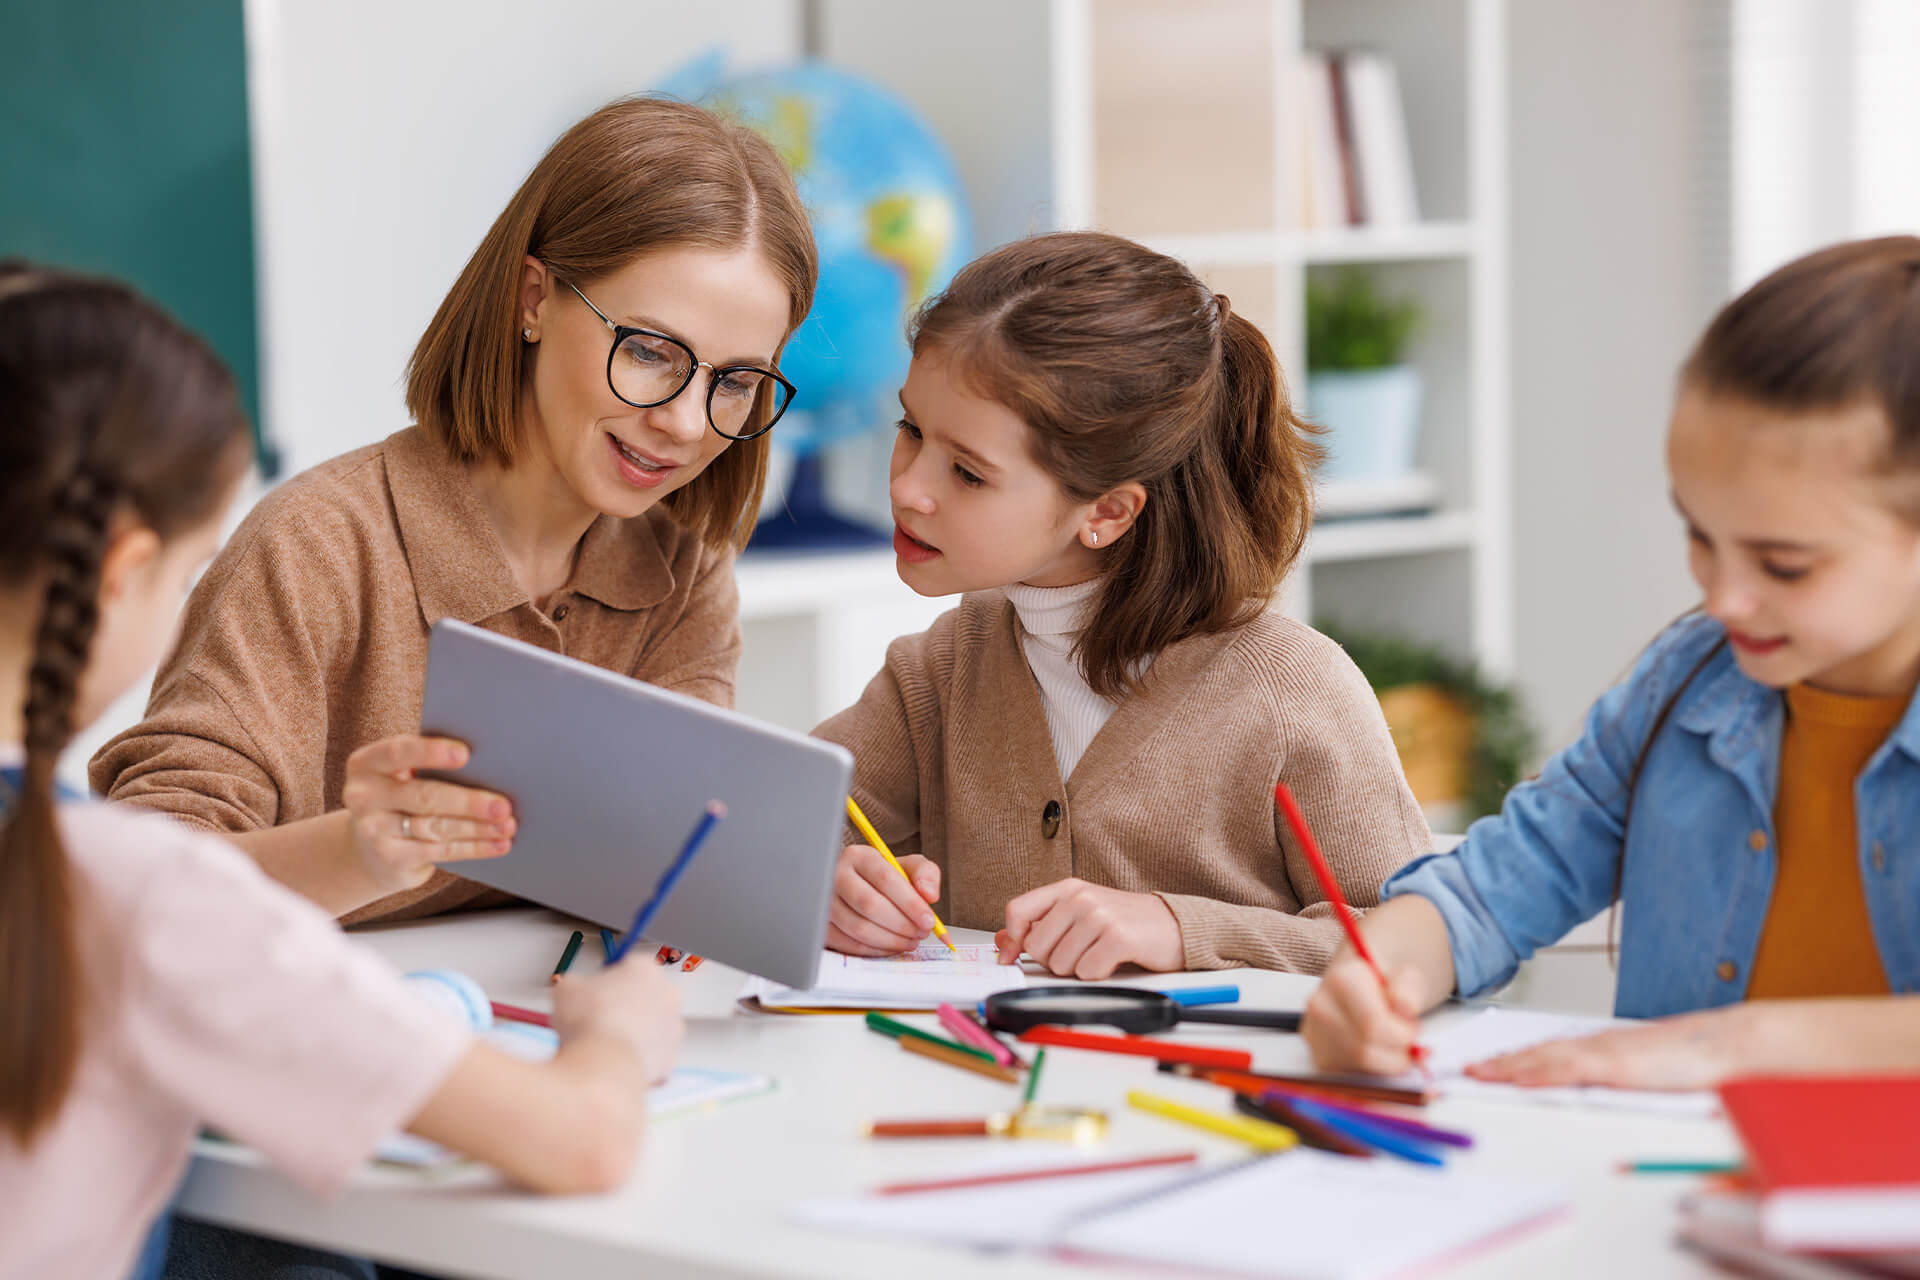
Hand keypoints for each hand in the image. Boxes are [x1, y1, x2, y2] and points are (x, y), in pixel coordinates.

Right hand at [340, 734, 515, 894]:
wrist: (370, 848)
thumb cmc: (401, 798)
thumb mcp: (402, 776)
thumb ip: (430, 765)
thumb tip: (490, 762)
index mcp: (367, 763)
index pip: (398, 752)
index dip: (431, 752)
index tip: (466, 754)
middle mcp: (363, 796)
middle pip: (424, 796)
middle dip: (469, 801)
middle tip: (503, 805)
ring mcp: (373, 830)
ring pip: (436, 826)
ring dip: (478, 827)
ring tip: (508, 825)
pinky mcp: (390, 858)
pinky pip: (439, 851)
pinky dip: (474, 847)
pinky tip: (498, 844)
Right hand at [551, 957, 683, 1084]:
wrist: (604, 1064)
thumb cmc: (591, 1024)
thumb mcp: (566, 989)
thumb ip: (575, 984)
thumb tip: (571, 990)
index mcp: (644, 968)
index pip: (629, 964)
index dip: (609, 978)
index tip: (599, 987)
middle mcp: (666, 994)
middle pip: (645, 994)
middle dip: (625, 1004)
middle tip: (599, 1016)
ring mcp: (672, 1025)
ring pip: (652, 1024)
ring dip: (633, 1030)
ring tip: (604, 1041)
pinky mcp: (671, 1055)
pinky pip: (653, 1052)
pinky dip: (637, 1055)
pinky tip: (615, 1058)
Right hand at [827, 845, 940, 955]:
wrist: (858, 889)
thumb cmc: (885, 879)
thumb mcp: (909, 867)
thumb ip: (926, 874)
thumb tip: (929, 895)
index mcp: (858, 856)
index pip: (885, 879)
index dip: (910, 903)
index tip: (928, 920)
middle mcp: (835, 876)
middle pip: (869, 905)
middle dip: (902, 924)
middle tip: (921, 933)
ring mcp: (824, 902)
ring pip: (859, 928)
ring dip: (891, 940)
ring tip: (910, 940)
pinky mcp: (822, 925)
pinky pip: (849, 944)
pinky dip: (876, 950)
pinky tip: (892, 946)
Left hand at [994, 879, 1182, 978]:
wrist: (1173, 925)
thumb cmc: (1124, 921)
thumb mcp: (1079, 914)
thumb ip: (1041, 923)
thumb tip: (1003, 939)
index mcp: (1067, 888)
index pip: (1017, 910)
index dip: (1010, 940)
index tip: (1010, 957)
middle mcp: (1081, 897)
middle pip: (1037, 946)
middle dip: (1054, 960)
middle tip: (1079, 951)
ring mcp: (1100, 915)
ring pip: (1061, 964)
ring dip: (1078, 969)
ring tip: (1099, 954)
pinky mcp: (1118, 938)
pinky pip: (1087, 972)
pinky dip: (1098, 975)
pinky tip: (1112, 961)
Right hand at [1302, 949, 1427, 1075]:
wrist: (1368, 983)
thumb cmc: (1387, 981)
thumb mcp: (1407, 974)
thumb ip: (1409, 989)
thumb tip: (1405, 1007)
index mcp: (1341, 980)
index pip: (1372, 1024)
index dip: (1402, 1035)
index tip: (1413, 1030)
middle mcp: (1320, 1005)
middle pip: (1364, 1050)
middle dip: (1395, 1053)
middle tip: (1407, 1040)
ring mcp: (1315, 1033)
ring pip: (1357, 1067)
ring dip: (1385, 1064)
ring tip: (1393, 1043)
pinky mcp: (1319, 1056)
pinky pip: (1350, 1076)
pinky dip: (1373, 1072)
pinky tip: (1381, 1054)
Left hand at [1464, 1005, 1754, 1091]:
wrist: (1732, 1043)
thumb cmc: (1702, 1060)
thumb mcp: (1656, 1072)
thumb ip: (1632, 1078)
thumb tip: (1616, 1089)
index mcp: (1608, 1048)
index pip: (1553, 1053)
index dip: (1520, 1059)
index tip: (1492, 1066)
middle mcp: (1601, 1045)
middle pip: (1540, 1053)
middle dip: (1502, 1062)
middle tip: (1467, 1070)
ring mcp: (1608, 1053)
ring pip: (1546, 1058)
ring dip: (1509, 1066)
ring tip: (1477, 1073)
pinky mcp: (1619, 1065)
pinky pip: (1571, 1069)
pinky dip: (1541, 1073)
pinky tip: (1519, 1078)